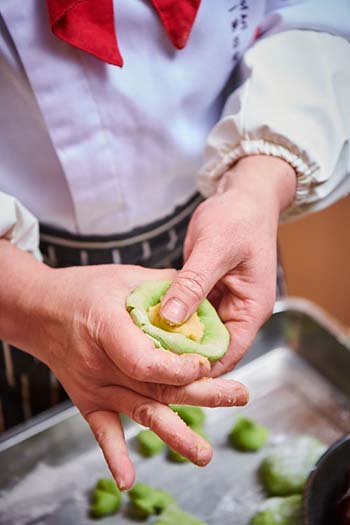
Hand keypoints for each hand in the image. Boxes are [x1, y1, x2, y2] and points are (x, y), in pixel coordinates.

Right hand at [0, 246, 248, 488]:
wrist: (41, 311)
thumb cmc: (84, 289)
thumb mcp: (124, 277)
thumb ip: (163, 286)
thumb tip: (204, 292)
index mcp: (109, 328)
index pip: (146, 361)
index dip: (179, 368)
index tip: (207, 364)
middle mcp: (102, 364)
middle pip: (156, 387)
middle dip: (201, 394)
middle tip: (239, 395)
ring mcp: (94, 386)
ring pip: (140, 413)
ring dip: (175, 435)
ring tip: (204, 453)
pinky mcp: (88, 400)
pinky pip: (102, 431)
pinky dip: (115, 456)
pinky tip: (128, 481)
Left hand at [160, 155, 295, 375]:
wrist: (241, 196)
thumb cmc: (238, 217)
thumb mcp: (214, 249)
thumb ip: (193, 284)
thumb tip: (171, 318)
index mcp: (252, 308)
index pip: (229, 352)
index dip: (200, 365)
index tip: (167, 371)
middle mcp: (239, 311)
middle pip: (211, 346)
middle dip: (182, 353)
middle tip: (147, 359)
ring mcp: (222, 302)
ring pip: (196, 331)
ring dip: (174, 334)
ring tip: (143, 342)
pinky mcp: (207, 292)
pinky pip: (189, 311)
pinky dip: (172, 314)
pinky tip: (149, 316)